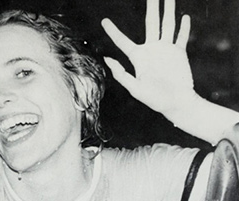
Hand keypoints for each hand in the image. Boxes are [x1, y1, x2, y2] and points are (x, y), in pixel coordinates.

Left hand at [102, 0, 195, 116]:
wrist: (175, 102)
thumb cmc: (153, 99)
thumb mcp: (134, 88)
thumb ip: (121, 73)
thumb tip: (107, 59)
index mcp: (138, 57)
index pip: (122, 41)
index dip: (113, 31)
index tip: (104, 21)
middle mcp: (151, 50)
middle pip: (151, 23)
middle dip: (152, 8)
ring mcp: (165, 50)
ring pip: (167, 25)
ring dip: (169, 11)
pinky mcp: (179, 53)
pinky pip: (181, 37)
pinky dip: (183, 27)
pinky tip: (184, 17)